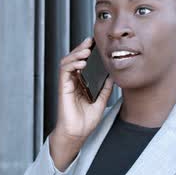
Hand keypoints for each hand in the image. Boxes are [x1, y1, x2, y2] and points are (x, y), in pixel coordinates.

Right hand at [50, 37, 113, 169]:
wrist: (77, 133)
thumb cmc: (85, 120)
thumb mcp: (101, 101)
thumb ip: (105, 88)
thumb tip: (113, 75)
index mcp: (81, 82)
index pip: (83, 62)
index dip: (87, 52)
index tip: (96, 44)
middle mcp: (73, 81)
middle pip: (74, 59)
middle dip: (81, 48)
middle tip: (90, 41)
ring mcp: (67, 84)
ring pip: (67, 62)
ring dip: (76, 54)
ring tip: (86, 50)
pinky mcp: (63, 88)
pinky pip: (65, 72)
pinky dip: (72, 65)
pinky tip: (81, 63)